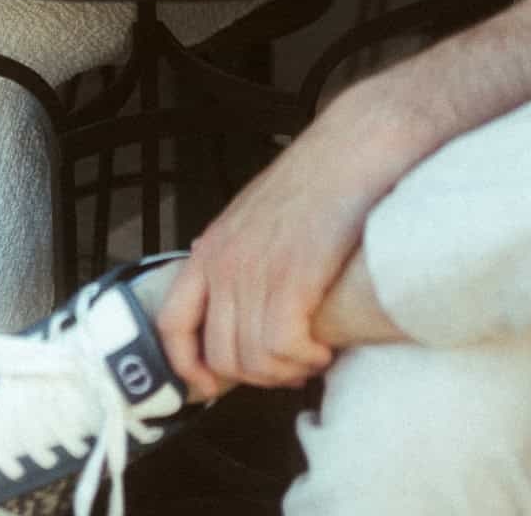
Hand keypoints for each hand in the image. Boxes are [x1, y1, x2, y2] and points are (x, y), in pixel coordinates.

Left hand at [157, 88, 401, 396]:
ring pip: (254, 361)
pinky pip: (282, 349)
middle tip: (291, 364)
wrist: (358, 144)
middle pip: (220, 355)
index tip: (214, 386)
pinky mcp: (292, 276)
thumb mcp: (260, 213)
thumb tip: (230, 291)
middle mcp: (224, 260)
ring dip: (287, 370)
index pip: (172, 323)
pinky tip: (324, 346)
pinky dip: (305, 359)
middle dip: (257, 375)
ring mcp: (255, 269)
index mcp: (212, 246)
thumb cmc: (320, 176)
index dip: (187, 366)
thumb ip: (239, 251)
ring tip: (313, 353)